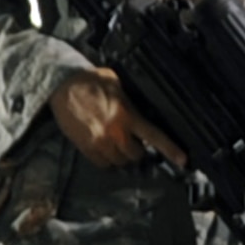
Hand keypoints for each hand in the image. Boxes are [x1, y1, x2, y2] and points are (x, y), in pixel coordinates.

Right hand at [50, 68, 186, 169]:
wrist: (62, 85)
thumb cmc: (91, 80)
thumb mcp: (118, 84)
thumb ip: (131, 100)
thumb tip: (143, 106)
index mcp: (127, 115)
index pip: (154, 136)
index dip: (170, 150)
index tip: (183, 161)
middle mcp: (116, 133)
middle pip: (136, 155)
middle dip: (137, 150)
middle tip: (132, 141)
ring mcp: (100, 143)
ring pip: (119, 161)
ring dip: (121, 155)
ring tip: (116, 143)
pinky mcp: (86, 148)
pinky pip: (103, 164)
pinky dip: (106, 159)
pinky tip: (104, 147)